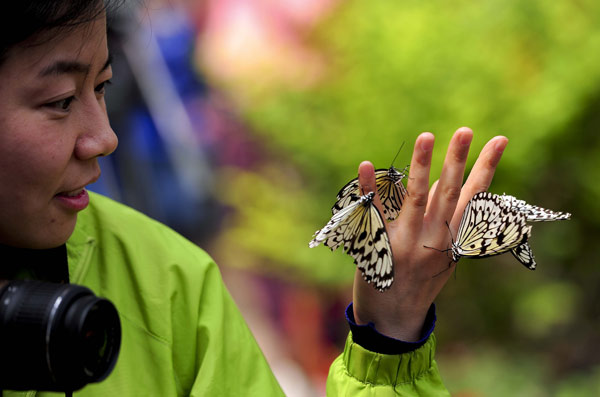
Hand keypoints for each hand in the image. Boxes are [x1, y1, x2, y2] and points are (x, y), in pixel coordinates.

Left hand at [353, 127, 507, 340]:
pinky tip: (367, 165)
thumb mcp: (442, 253)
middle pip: (449, 194)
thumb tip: (445, 178)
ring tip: (427, 136)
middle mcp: (434, 240)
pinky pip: (374, 213)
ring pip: (417, 199)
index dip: (486, 168)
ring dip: (422, 167)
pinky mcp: (379, 247)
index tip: (499, 140)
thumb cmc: (419, 280)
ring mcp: (406, 244)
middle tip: (465, 130)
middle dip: (458, 161)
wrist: (393, 319)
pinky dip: (370, 189)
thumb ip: (444, 216)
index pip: (473, 197)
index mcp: (452, 239)